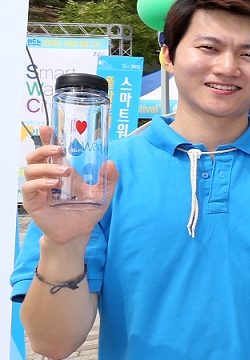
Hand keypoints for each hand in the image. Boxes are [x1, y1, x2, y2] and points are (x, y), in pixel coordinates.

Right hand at [20, 126, 118, 244]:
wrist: (79, 232)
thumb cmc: (87, 211)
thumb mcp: (103, 193)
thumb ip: (109, 178)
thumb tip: (110, 162)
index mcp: (61, 171)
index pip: (50, 151)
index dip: (46, 138)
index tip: (47, 128)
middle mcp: (47, 177)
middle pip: (35, 156)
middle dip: (44, 149)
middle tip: (60, 150)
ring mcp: (38, 189)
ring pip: (30, 169)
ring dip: (46, 167)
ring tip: (64, 172)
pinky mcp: (33, 201)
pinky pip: (29, 188)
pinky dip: (40, 184)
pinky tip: (54, 185)